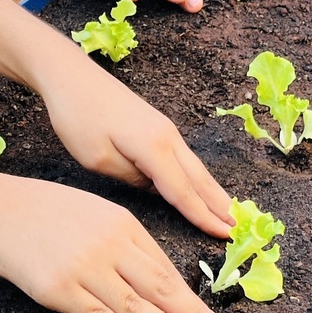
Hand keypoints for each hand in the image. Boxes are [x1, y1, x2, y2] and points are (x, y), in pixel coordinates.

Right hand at [0, 170, 232, 312]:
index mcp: (122, 224)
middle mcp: (110, 245)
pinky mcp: (59, 289)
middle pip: (160, 287)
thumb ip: (124, 243)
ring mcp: (85, 267)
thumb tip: (155, 281)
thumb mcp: (94, 215)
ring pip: (135, 305)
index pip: (165, 268)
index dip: (192, 296)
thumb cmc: (42, 213)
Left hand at [35, 55, 235, 236]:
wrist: (72, 76)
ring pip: (195, 167)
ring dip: (213, 191)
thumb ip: (131, 178)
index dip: (203, 216)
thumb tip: (153, 187)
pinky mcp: (158, 126)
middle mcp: (167, 136)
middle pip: (199, 178)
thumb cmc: (79, 117)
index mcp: (153, 147)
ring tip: (230, 212)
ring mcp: (165, 129)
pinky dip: (199, 177)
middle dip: (219, 205)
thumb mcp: (98, 159)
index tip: (225, 237)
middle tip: (239, 229)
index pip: (183, 191)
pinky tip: (203, 186)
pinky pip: (185, 158)